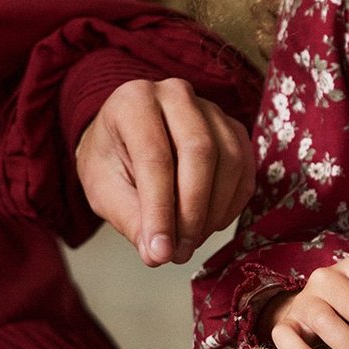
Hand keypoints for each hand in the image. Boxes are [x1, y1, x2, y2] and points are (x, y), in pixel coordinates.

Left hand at [76, 78, 254, 265]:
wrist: (126, 136)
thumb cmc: (111, 159)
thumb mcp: (103, 189)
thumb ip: (128, 218)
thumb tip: (157, 254)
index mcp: (133, 101)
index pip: (155, 157)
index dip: (160, 210)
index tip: (160, 252)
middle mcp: (175, 94)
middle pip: (199, 151)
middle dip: (192, 211)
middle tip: (180, 252)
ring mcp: (210, 107)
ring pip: (228, 159)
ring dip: (214, 210)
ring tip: (191, 242)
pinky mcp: (232, 126)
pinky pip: (245, 166)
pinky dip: (233, 203)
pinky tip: (211, 224)